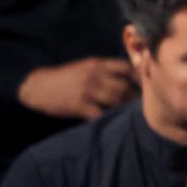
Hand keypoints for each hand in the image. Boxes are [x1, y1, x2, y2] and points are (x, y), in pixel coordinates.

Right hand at [16, 58, 136, 120]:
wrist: (38, 87)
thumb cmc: (66, 78)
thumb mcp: (85, 67)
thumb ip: (105, 70)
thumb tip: (134, 76)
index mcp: (96, 64)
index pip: (126, 68)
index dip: (139, 78)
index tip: (147, 88)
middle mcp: (94, 75)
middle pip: (124, 87)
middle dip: (134, 98)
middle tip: (141, 107)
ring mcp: (87, 90)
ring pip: (116, 101)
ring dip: (125, 109)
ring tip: (131, 115)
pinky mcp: (80, 105)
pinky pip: (102, 114)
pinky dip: (110, 119)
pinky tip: (115, 122)